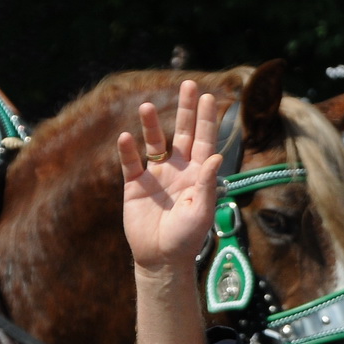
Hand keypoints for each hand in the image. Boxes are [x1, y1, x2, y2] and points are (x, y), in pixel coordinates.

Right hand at [117, 80, 222, 272]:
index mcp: (199, 174)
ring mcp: (156, 175)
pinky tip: (126, 136)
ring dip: (151, 125)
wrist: (161, 258)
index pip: (204, 140)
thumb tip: (216, 157)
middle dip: (186, 110)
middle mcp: (178, 170)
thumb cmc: (187, 238)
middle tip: (188, 85)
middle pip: (182, 133)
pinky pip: (130, 163)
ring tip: (146, 106)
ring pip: (154, 143)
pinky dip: (128, 150)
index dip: (207, 120)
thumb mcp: (201, 210)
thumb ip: (208, 184)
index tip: (210, 97)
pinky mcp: (135, 186)